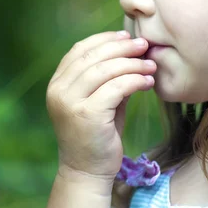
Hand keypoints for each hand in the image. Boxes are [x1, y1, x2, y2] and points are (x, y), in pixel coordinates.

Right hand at [46, 31, 155, 180]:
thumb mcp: (98, 101)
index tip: (126, 36)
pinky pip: (115, 88)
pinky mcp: (87, 114)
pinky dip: (134, 81)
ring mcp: (70, 103)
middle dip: (121, 47)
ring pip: (104, 70)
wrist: (87, 171)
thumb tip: (130, 51)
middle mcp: (58, 91)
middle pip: (92, 57)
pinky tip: (148, 83)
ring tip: (151, 65)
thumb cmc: (96, 135)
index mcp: (57, 84)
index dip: (104, 39)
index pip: (79, 50)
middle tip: (144, 45)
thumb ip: (107, 78)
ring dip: (132, 64)